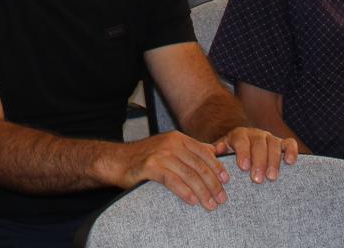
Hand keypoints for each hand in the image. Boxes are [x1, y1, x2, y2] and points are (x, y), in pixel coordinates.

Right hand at [109, 132, 230, 207]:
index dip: (217, 168)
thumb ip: (189, 149)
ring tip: (210, 204)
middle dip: (213, 184)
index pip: (204, 153)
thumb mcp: (168, 148)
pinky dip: (184, 192)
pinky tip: (192, 201)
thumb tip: (213, 152)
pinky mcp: (150, 166)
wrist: (117, 160)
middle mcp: (171, 143)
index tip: (227, 181)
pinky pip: (173, 180)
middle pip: (199, 166)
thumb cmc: (144, 158)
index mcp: (178, 138)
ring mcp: (161, 154)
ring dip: (202, 192)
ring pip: (189, 175)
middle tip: (221, 199)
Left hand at [209, 126, 297, 182]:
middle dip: (258, 161)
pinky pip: (289, 143)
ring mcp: (269, 138)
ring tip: (271, 177)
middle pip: (258, 144)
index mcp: (239, 135)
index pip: (241, 140)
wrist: (245, 153)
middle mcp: (255, 134)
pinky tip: (290, 162)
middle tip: (257, 179)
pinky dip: (291, 150)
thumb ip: (217, 153)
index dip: (242, 152)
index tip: (243, 167)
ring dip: (273, 161)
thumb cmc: (232, 157)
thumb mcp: (222, 154)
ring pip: (274, 144)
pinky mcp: (282, 144)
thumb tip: (216, 151)